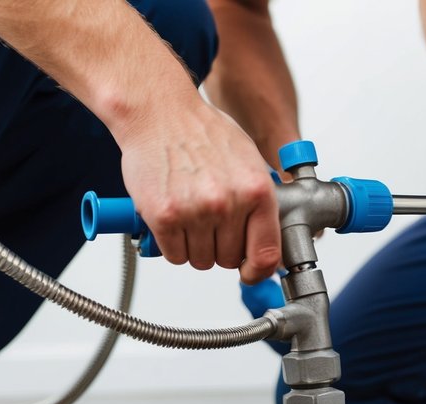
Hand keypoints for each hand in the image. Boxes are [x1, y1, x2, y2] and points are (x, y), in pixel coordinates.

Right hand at [115, 96, 281, 283]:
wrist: (158, 110)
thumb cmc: (201, 131)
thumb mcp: (249, 160)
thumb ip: (259, 200)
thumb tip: (265, 239)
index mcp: (256, 190)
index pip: (267, 254)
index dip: (258, 271)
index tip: (250, 272)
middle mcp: (228, 203)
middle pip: (229, 259)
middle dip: (220, 248)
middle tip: (208, 223)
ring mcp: (195, 211)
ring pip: (201, 260)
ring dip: (194, 246)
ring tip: (189, 215)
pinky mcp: (163, 216)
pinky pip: (174, 254)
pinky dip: (172, 244)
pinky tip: (172, 219)